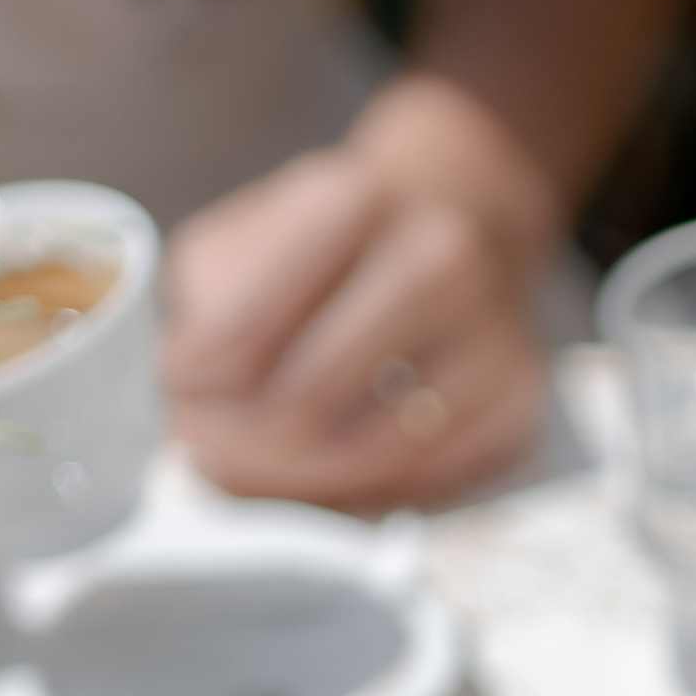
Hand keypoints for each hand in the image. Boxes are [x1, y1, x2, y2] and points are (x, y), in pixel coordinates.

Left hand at [162, 76, 553, 513]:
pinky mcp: (519, 405)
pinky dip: (359, 492)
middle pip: (305, 403)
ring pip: (368, 457)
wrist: (465, 211)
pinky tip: (322, 472)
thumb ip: (209, 308)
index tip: (176, 399)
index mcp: (358, 203)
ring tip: (248, 470)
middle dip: (235, 443)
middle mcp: (442, 261)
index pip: (245, 332)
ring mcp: (493, 336)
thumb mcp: (253, 232)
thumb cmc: (345, 236)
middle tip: (200, 450)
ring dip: (289, 482)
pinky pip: (421, 485)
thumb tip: (191, 402)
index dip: (194, 387)